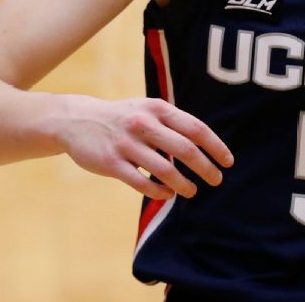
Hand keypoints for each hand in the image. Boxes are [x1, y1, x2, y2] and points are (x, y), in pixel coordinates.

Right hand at [56, 95, 234, 199]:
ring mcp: (126, 144)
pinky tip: (168, 194)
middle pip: (185, 149)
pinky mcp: (111, 162)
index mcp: (157, 109)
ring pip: (165, 169)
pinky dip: (159, 191)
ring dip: (184, 184)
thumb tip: (205, 147)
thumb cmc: (122, 118)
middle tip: (217, 180)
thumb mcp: (148, 110)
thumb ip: (173, 124)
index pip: (195, 128)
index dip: (215, 146)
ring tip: (192, 191)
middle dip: (206, 167)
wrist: (76, 120)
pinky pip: (141, 182)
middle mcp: (143, 124)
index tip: (228, 162)